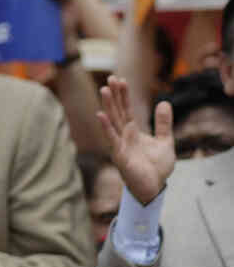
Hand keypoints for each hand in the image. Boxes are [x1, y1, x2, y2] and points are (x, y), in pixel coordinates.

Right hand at [97, 75, 174, 203]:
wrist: (154, 188)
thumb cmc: (156, 168)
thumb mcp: (165, 142)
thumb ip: (163, 124)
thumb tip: (164, 102)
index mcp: (133, 131)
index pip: (126, 109)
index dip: (123, 94)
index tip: (119, 79)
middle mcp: (123, 135)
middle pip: (118, 111)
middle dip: (114, 95)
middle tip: (111, 77)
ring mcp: (120, 144)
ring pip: (113, 121)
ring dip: (108, 105)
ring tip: (104, 89)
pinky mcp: (120, 155)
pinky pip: (112, 139)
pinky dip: (106, 127)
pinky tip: (100, 115)